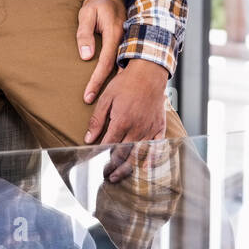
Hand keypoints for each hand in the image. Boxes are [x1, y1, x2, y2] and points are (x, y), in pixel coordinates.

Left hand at [76, 0, 125, 103]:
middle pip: (116, 70)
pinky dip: (118, 76)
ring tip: (106, 105)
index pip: (105, 63)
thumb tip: (85, 56)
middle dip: (107, 90)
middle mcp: (124, 40)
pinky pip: (123, 62)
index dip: (96, 81)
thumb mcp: (86, 13)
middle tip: (95, 106)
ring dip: (114, 86)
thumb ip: (84, 33)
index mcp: (115, 33)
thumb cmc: (98, 3)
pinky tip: (114, 89)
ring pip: (122, 68)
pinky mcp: (127, 44)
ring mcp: (128, 42)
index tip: (88, 96)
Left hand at [84, 58, 168, 181]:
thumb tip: (88, 138)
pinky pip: (157, 146)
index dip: (99, 157)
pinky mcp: (159, 126)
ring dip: (127, 168)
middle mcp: (136, 128)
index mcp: (121, 121)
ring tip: (118, 176)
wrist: (149, 72)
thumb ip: (97, 119)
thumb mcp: (106, 98)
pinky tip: (145, 167)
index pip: (108, 145)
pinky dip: (151, 158)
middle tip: (105, 176)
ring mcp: (149, 128)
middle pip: (123, 154)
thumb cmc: (126, 83)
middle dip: (112, 168)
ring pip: (138, 154)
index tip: (92, 164)